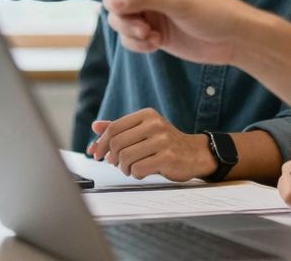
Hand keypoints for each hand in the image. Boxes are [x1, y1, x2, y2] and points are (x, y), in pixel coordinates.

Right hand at [57, 0, 262, 64]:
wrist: (232, 38)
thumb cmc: (213, 10)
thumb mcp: (178, 0)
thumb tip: (112, 2)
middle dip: (122, 17)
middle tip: (146, 27)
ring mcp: (148, 10)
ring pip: (116, 21)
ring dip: (129, 33)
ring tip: (153, 37)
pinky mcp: (152, 31)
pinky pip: (127, 38)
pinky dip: (137, 45)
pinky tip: (156, 45)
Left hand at [85, 108, 212, 180]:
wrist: (195, 153)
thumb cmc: (165, 143)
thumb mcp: (143, 130)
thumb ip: (120, 128)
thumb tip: (95, 126)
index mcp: (147, 115)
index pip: (113, 128)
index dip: (101, 143)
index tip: (98, 154)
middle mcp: (155, 124)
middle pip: (116, 143)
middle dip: (112, 158)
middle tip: (117, 164)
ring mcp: (162, 141)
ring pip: (125, 157)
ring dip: (124, 168)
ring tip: (131, 168)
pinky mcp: (167, 157)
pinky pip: (138, 169)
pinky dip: (136, 174)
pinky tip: (143, 172)